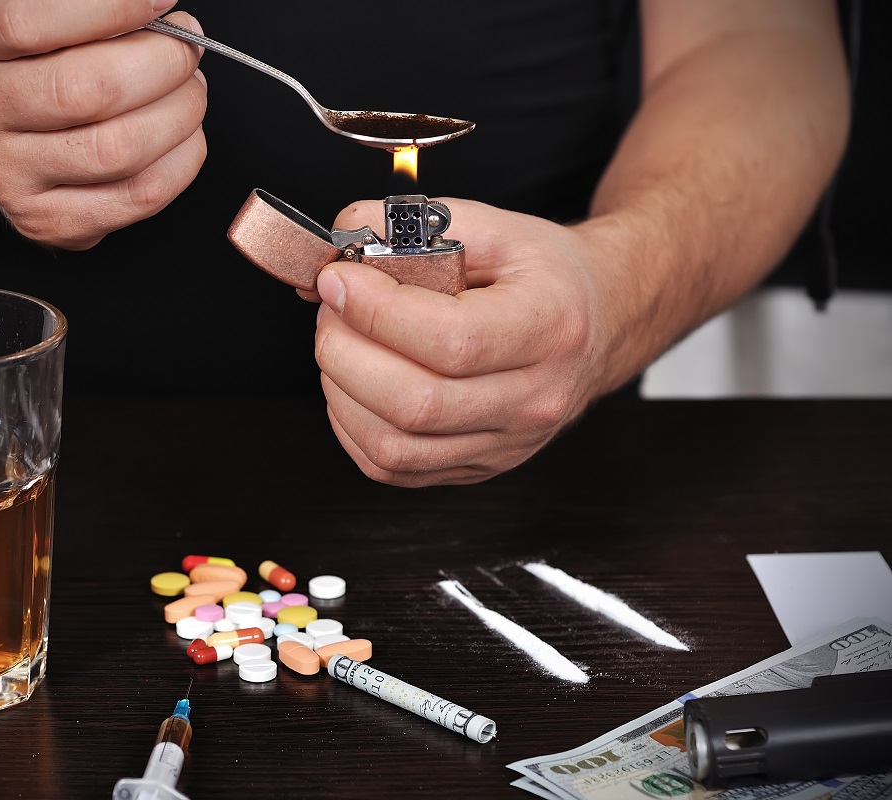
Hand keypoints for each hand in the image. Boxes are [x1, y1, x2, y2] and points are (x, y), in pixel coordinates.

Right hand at [0, 0, 206, 249]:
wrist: (1, 130)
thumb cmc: (39, 60)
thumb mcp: (44, 10)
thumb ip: (93, 7)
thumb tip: (159, 8)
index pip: (29, 20)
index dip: (113, 7)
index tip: (163, 0)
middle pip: (88, 90)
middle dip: (164, 64)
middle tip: (188, 50)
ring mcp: (6, 172)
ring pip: (119, 149)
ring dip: (180, 114)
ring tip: (190, 92)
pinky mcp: (46, 220)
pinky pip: (138, 195)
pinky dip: (181, 161)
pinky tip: (185, 136)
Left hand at [313, 199, 614, 486]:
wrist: (599, 324)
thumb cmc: (544, 276)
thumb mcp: (495, 227)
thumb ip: (415, 223)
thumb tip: (341, 238)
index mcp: (549, 330)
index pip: (449, 342)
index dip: (376, 313)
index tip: (340, 280)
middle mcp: (534, 400)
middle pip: (415, 405)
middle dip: (345, 351)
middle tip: (332, 309)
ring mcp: (506, 445)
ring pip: (393, 446)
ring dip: (340, 391)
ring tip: (341, 342)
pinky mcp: (476, 468)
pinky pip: (391, 466)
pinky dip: (351, 425)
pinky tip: (354, 382)